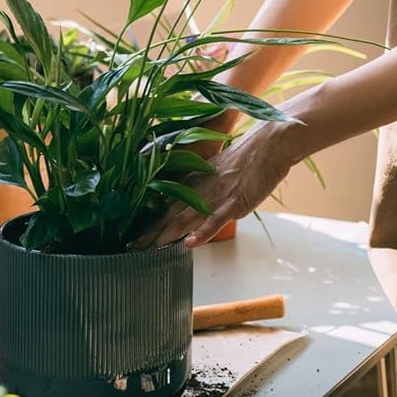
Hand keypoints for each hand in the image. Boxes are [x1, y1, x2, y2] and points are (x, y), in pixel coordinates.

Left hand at [131, 121, 296, 248]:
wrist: (267, 145)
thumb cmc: (244, 161)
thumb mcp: (214, 174)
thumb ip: (199, 189)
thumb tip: (188, 206)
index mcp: (192, 184)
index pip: (163, 207)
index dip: (147, 224)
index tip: (131, 238)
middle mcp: (198, 191)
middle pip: (167, 216)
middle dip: (148, 235)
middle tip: (129, 249)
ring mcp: (215, 198)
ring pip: (185, 220)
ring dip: (165, 236)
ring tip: (147, 250)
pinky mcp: (234, 203)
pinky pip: (215, 219)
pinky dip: (202, 232)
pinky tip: (190, 243)